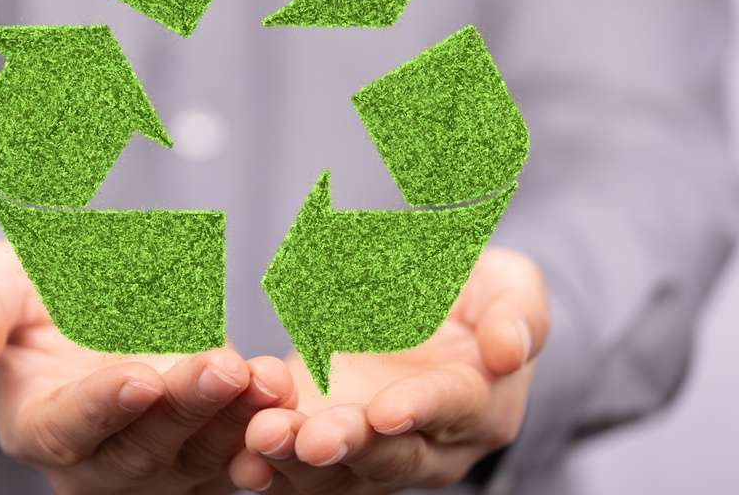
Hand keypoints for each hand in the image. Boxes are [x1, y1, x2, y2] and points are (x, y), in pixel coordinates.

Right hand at [0, 241, 296, 494]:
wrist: (87, 307)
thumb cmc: (34, 295)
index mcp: (39, 424)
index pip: (68, 429)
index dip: (103, 407)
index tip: (139, 377)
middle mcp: (97, 460)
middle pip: (143, 449)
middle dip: (184, 409)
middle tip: (223, 368)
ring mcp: (155, 461)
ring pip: (197, 456)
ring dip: (235, 421)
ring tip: (267, 379)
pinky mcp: (201, 448)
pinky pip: (233, 448)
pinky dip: (260, 422)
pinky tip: (284, 388)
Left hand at [229, 247, 548, 492]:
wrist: (430, 309)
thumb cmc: (475, 294)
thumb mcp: (510, 286)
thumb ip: (518, 314)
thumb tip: (509, 349)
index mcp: (480, 404)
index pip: (452, 409)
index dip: (419, 409)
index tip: (386, 410)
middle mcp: (429, 444)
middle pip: (390, 455)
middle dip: (348, 446)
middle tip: (310, 439)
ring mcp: (373, 451)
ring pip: (338, 472)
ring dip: (297, 462)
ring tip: (262, 442)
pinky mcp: (327, 442)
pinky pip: (300, 468)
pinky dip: (272, 465)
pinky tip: (241, 458)